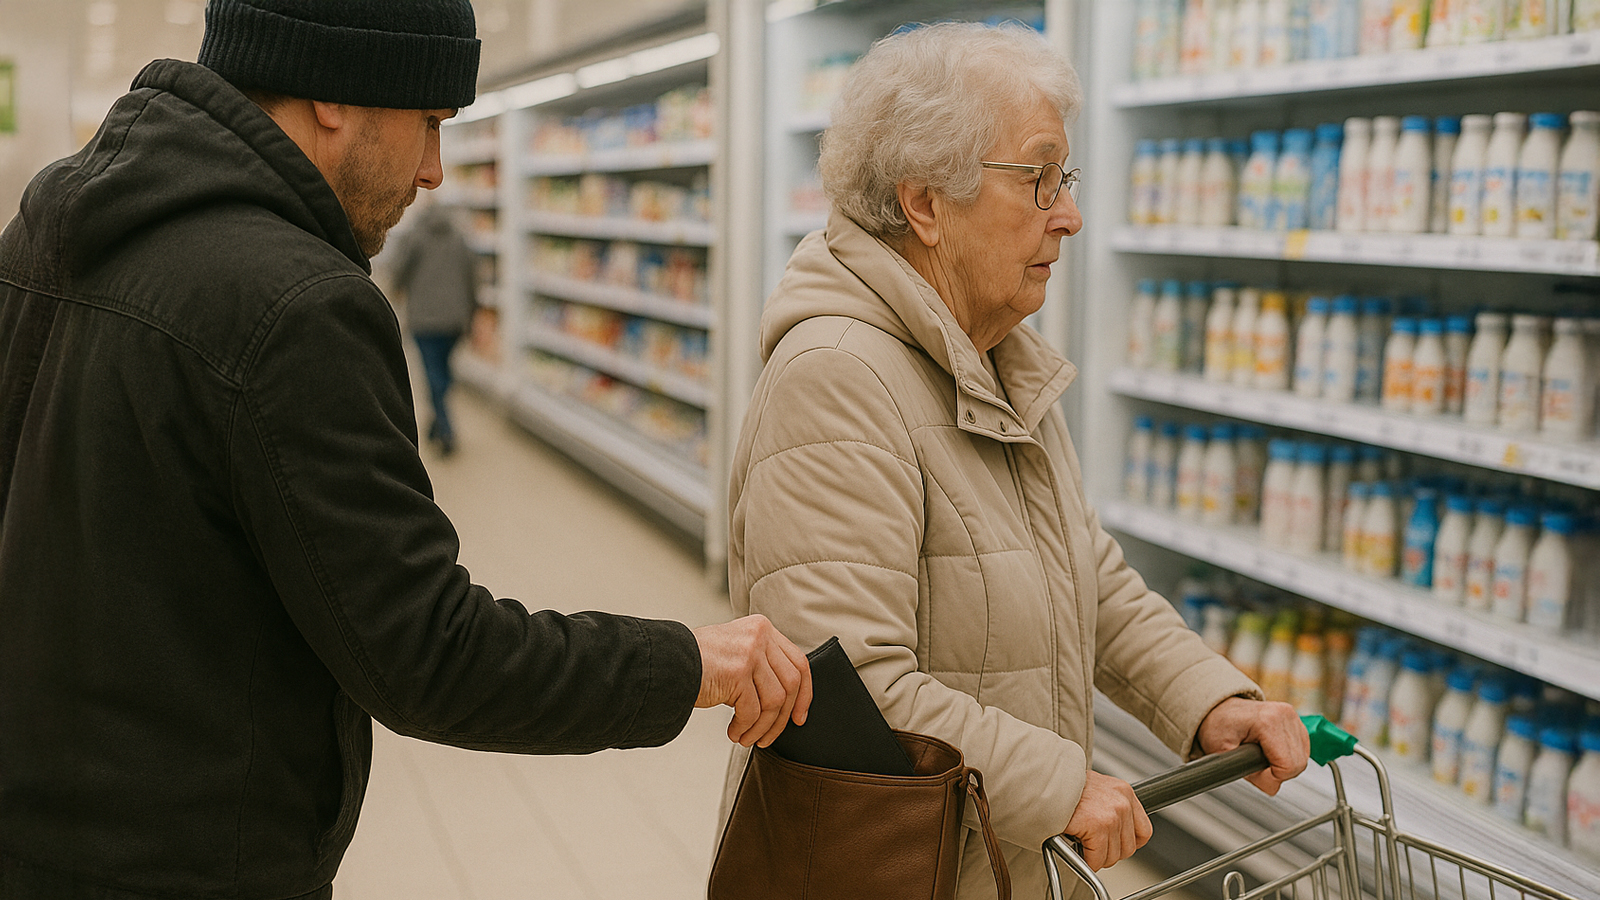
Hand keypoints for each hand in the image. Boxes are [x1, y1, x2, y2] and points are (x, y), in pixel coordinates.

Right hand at [691, 615, 812, 747]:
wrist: (665, 662)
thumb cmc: (697, 662)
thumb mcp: (736, 651)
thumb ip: (762, 663)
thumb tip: (787, 699)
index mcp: (762, 628)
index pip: (799, 662)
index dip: (804, 695)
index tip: (799, 717)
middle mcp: (759, 635)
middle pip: (791, 683)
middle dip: (782, 718)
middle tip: (769, 737)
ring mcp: (750, 652)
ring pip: (775, 701)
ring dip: (762, 727)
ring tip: (746, 737)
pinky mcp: (738, 671)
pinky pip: (753, 710)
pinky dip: (746, 727)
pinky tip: (734, 733)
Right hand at [1062, 771, 1151, 870]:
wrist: (1044, 781)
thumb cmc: (1063, 785)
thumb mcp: (1095, 788)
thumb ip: (1109, 806)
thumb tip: (1112, 831)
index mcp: (1124, 792)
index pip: (1143, 830)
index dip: (1128, 843)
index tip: (1116, 845)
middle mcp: (1122, 803)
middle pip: (1128, 848)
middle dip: (1109, 852)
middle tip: (1091, 846)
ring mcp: (1111, 816)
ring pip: (1112, 856)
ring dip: (1096, 856)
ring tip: (1080, 843)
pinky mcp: (1097, 827)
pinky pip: (1097, 859)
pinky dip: (1085, 860)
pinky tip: (1075, 847)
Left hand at [1195, 697, 1309, 795]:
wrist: (1219, 709)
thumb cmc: (1218, 725)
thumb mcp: (1222, 753)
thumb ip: (1248, 773)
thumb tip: (1272, 786)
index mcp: (1267, 721)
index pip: (1288, 765)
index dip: (1272, 777)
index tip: (1255, 771)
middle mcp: (1284, 716)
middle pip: (1298, 764)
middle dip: (1278, 773)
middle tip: (1256, 766)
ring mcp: (1292, 716)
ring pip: (1302, 758)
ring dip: (1284, 765)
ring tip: (1262, 757)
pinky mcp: (1295, 720)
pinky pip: (1302, 749)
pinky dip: (1288, 757)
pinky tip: (1271, 752)